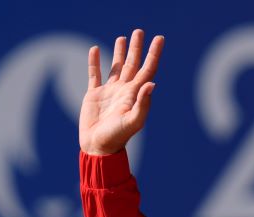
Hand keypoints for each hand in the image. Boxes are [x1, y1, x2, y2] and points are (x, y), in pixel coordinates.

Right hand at [78, 29, 163, 155]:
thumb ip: (143, 104)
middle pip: (133, 64)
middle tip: (140, 31)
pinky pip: (95, 74)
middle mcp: (124, 90)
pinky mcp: (94, 95)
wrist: (98, 147)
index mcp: (135, 94)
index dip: (154, 54)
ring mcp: (109, 92)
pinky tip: (95, 50)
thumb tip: (151, 83)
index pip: (147, 69)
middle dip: (137, 48)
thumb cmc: (117, 137)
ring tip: (123, 38)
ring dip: (120, 52)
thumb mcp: (133, 121)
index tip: (160, 39)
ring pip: (116, 67)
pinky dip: (95, 62)